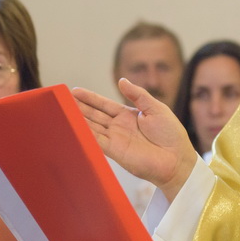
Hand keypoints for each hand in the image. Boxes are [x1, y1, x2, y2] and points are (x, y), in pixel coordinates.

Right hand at [73, 80, 197, 198]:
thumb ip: (138, 95)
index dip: (90, 98)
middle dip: (79, 107)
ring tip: (62, 110)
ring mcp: (115, 139)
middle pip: (94, 115)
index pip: (104, 104)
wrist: (177, 160)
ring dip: (78, 119)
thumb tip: (121, 80)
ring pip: (92, 126)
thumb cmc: (171, 135)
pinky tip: (74, 126)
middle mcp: (118, 127)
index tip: (74, 91)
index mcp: (128, 116)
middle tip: (62, 100)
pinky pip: (96, 140)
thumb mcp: (156, 108)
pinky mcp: (115, 151)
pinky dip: (85, 133)